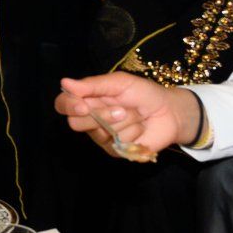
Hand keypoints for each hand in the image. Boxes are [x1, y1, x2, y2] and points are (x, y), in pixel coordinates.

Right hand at [54, 72, 198, 156]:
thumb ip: (93, 85)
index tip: (84, 106)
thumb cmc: (144, 93)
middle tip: (121, 109)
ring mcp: (101, 136)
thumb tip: (64, 83)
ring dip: (122, 123)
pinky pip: (115, 144)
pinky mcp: (115, 150)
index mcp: (88, 99)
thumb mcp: (120, 83)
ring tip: (137, 115)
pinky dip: (131, 134)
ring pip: (99, 134)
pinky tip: (140, 128)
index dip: (69, 106)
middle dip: (100, 116)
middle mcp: (90, 119)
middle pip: (76, 123)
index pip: (63, 105)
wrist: (170, 111)